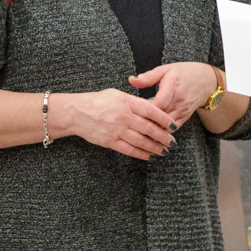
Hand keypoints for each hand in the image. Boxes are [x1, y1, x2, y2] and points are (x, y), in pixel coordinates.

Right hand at [59, 88, 176, 159]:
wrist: (76, 112)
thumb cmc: (98, 101)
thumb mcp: (117, 94)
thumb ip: (134, 102)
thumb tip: (152, 109)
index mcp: (126, 102)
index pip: (151, 110)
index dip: (164, 119)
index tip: (173, 125)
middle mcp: (123, 116)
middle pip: (149, 128)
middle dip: (163, 137)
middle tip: (172, 142)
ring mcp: (116, 130)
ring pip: (141, 141)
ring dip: (155, 147)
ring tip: (164, 151)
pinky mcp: (110, 141)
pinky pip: (129, 150)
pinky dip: (141, 154)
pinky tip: (149, 156)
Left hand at [129, 62, 218, 128]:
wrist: (206, 81)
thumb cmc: (183, 73)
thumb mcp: (166, 70)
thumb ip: (148, 77)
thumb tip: (131, 80)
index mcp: (173, 86)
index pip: (159, 103)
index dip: (146, 110)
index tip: (134, 110)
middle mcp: (179, 101)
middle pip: (161, 117)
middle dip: (146, 123)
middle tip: (132, 126)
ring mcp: (183, 111)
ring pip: (166, 126)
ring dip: (153, 130)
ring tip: (139, 133)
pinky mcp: (184, 117)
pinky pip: (172, 129)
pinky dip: (162, 133)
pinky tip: (151, 135)